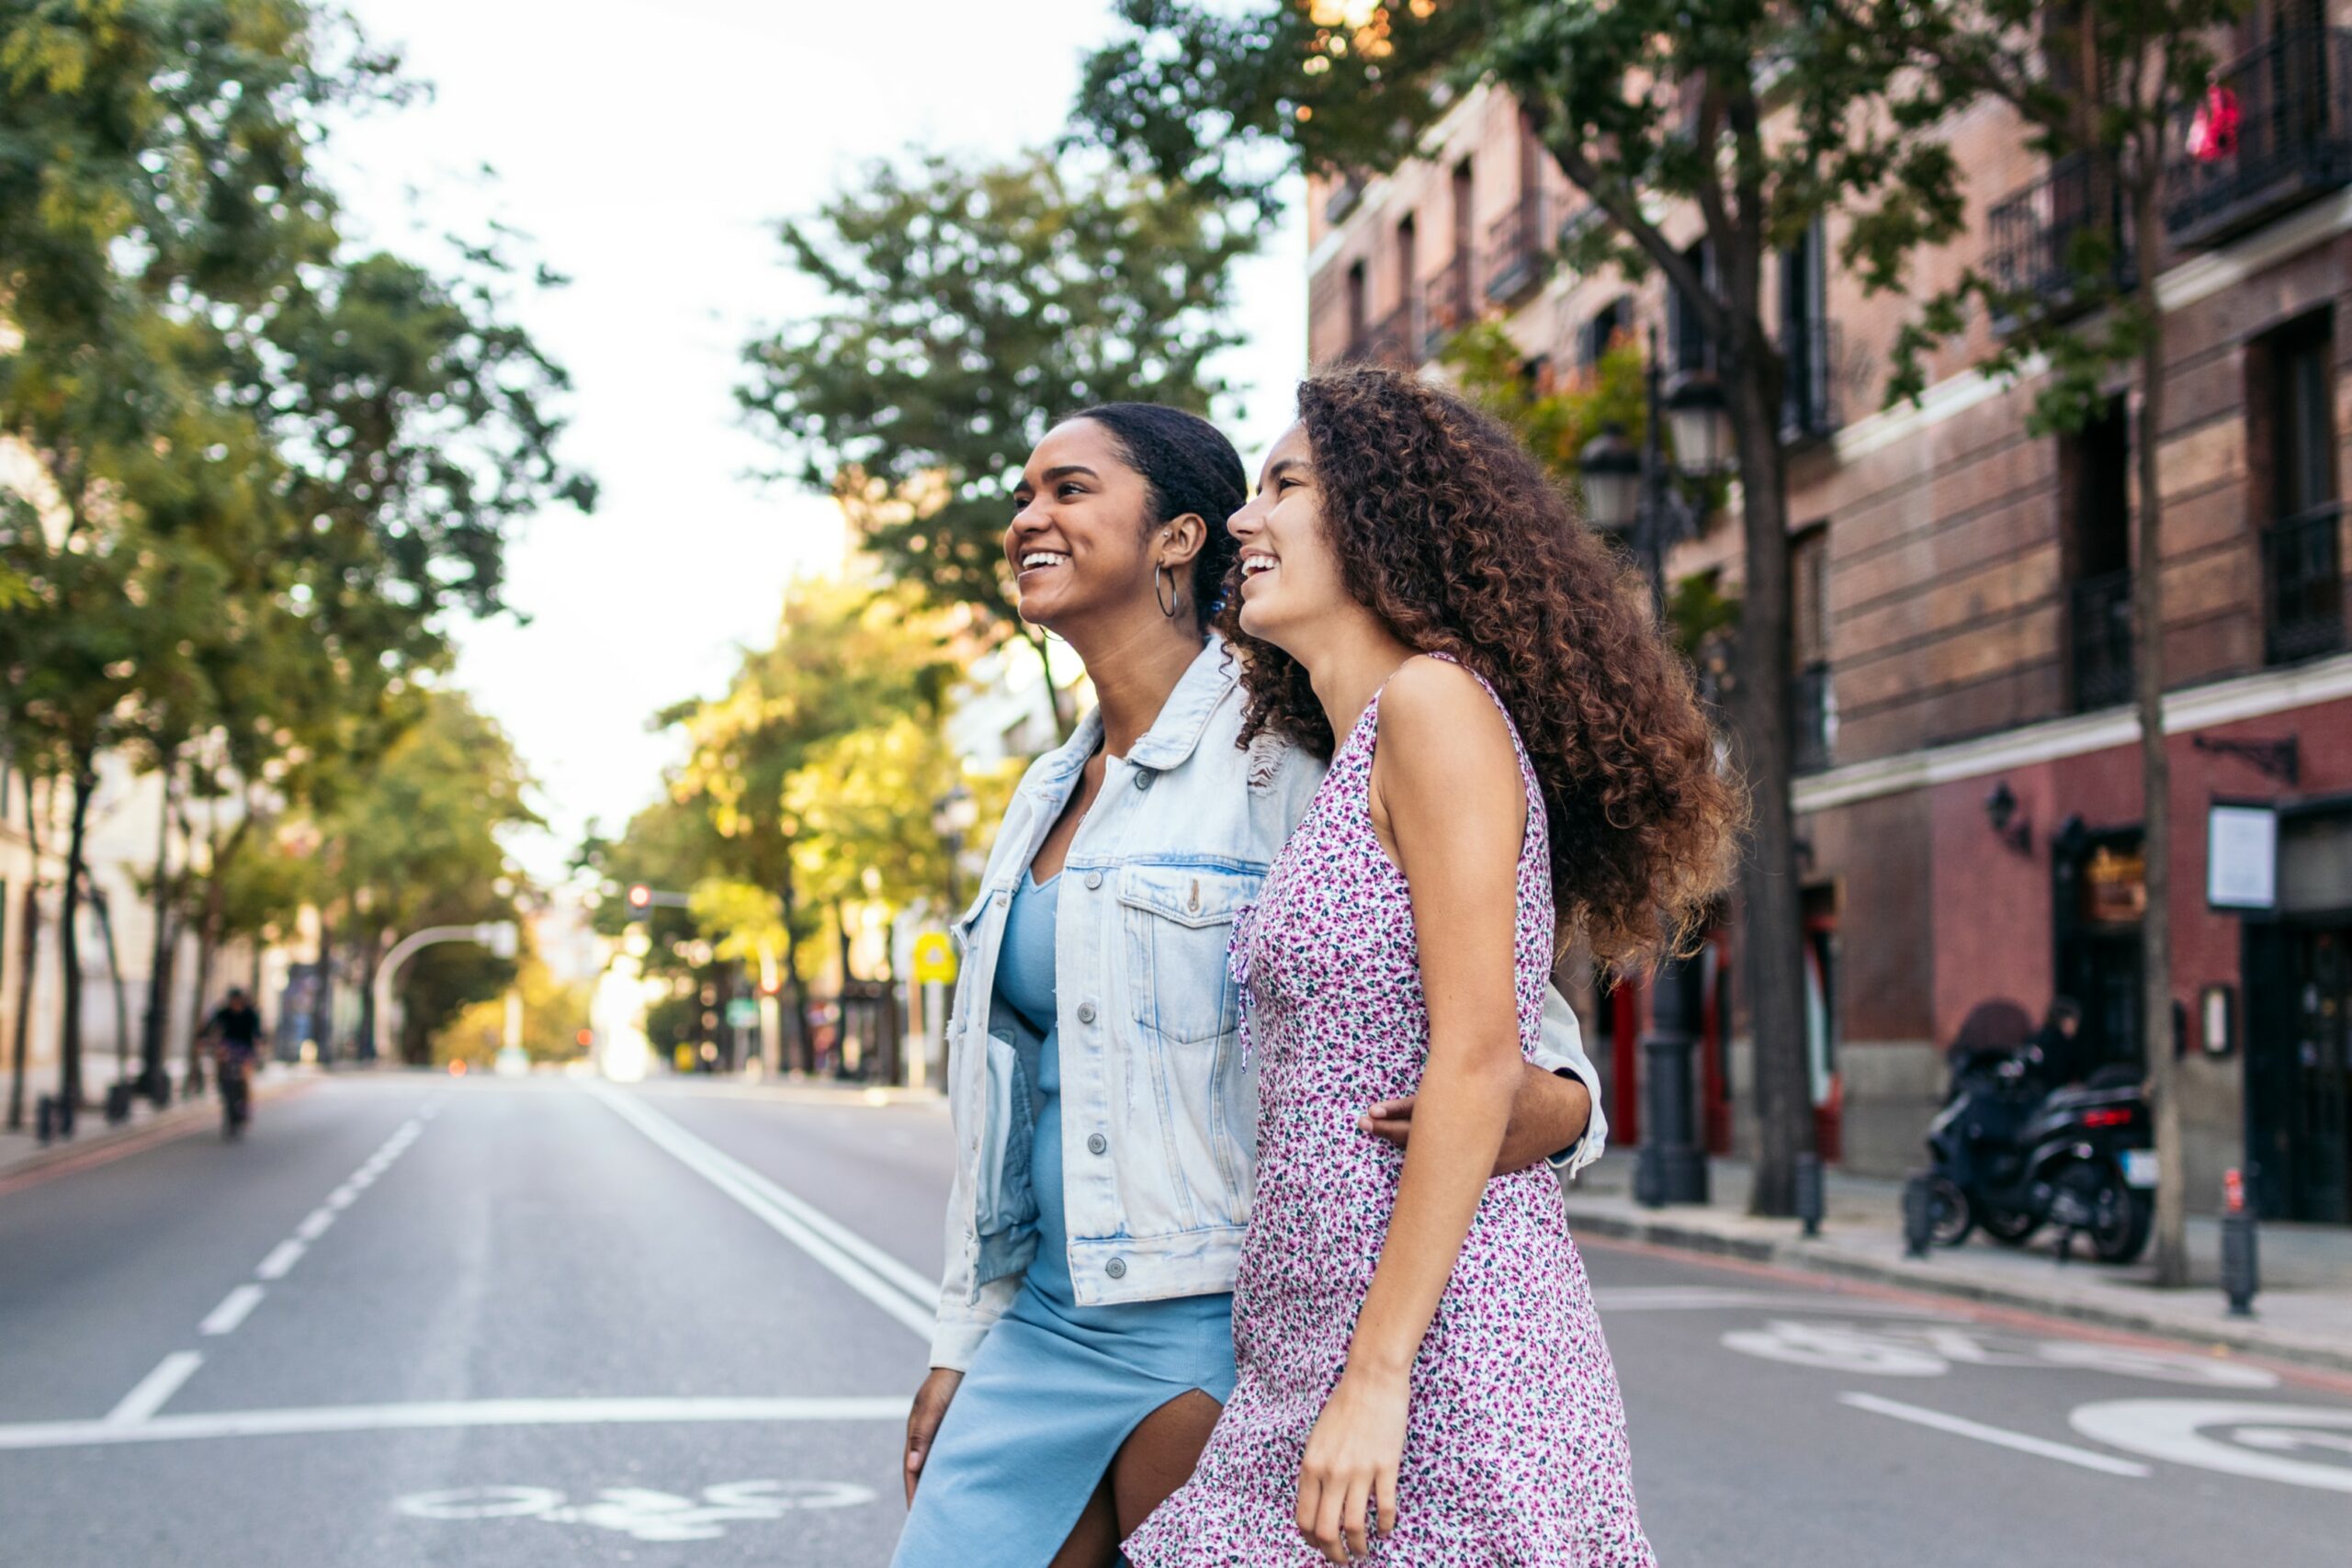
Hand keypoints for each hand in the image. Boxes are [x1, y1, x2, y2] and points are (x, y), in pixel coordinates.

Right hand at [902, 1367, 962, 1505]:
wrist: (964, 1359)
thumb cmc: (947, 1383)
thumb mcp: (932, 1408)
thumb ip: (923, 1435)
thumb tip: (914, 1466)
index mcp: (916, 1433)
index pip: (912, 1471)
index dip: (914, 1493)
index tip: (916, 1516)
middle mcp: (927, 1436)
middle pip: (923, 1471)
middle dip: (925, 1493)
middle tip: (930, 1519)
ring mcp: (941, 1432)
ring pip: (938, 1464)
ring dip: (940, 1482)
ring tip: (947, 1506)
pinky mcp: (957, 1428)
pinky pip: (953, 1454)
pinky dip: (954, 1469)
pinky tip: (963, 1480)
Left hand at [1295, 1364, 1406, 1560]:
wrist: (1371, 1380)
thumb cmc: (1343, 1407)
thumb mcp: (1317, 1440)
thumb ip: (1315, 1472)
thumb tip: (1317, 1504)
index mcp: (1311, 1466)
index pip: (1304, 1519)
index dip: (1311, 1541)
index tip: (1320, 1547)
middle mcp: (1332, 1473)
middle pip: (1326, 1530)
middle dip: (1333, 1554)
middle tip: (1342, 1560)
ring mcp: (1360, 1471)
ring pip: (1355, 1527)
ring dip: (1359, 1548)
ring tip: (1364, 1553)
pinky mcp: (1386, 1467)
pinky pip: (1384, 1508)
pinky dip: (1385, 1527)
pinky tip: (1385, 1531)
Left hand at [1362, 1067, 1590, 1176]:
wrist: (1563, 1116)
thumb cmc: (1524, 1081)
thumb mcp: (1502, 1063)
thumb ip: (1474, 1055)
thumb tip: (1448, 1021)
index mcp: (1480, 1102)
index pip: (1430, 1111)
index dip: (1398, 1111)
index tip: (1372, 1110)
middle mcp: (1481, 1132)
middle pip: (1425, 1138)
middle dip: (1391, 1130)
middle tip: (1365, 1121)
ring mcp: (1487, 1156)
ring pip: (1437, 1157)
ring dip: (1405, 1144)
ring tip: (1374, 1129)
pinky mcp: (1492, 1169)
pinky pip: (1455, 1168)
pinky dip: (1432, 1162)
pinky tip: (1408, 1152)